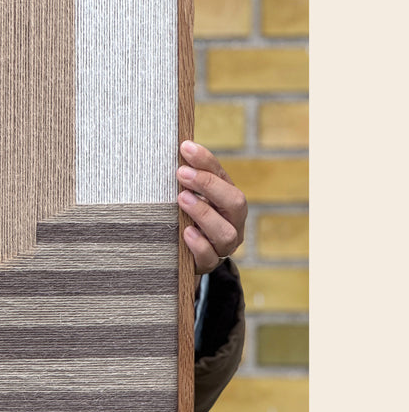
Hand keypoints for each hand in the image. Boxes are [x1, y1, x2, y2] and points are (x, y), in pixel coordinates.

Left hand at [176, 141, 246, 284]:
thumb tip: (175, 150)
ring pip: (226, 232)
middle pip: (236, 202)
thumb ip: (186, 180)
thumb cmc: (187, 217)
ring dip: (204, 213)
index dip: (206, 161)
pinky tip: (186, 232)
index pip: (223, 176)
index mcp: (228, 199)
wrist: (185, 255)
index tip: (185, 147)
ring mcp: (224, 245)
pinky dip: (199, 244)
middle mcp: (233, 221)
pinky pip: (210, 256)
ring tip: (182, 200)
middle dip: (209, 186)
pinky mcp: (209, 263)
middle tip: (181, 173)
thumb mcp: (188, 196)